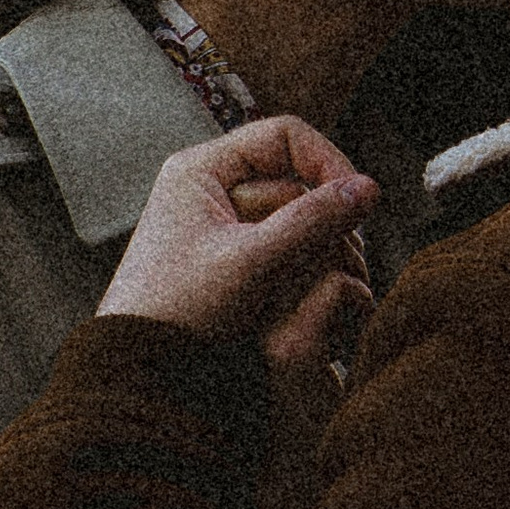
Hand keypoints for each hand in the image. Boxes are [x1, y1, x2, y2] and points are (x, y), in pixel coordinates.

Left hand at [99, 116, 379, 341]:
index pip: (284, 136)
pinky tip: (318, 294)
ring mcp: (219, 224)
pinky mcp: (230, 258)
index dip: (328, 161)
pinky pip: (282, 246)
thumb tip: (370, 188)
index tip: (358, 201)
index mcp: (200, 169)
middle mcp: (209, 188)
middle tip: (353, 254)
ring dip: (320, 244)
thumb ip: (311, 221)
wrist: (139, 372)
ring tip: (341, 278)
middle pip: (293, 180)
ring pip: (293, 217)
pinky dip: (304, 264)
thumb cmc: (180, 313)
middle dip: (326, 215)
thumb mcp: (253, 263)